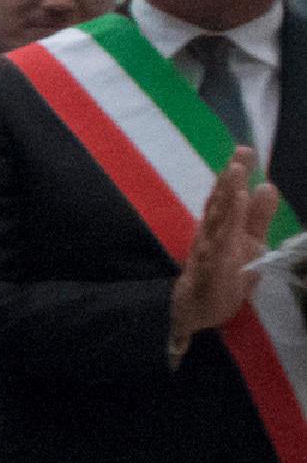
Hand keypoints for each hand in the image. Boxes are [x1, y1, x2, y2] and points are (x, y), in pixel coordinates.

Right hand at [173, 146, 284, 343]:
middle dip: (230, 175)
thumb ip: (256, 217)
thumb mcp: (247, 244)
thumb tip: (267, 186)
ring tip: (237, 172)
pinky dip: (227, 224)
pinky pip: (218, 243)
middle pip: (220, 200)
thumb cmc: (221, 277)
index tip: (245, 149)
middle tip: (242, 151)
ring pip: (217, 217)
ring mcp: (208, 248)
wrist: (194, 313)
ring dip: (226, 193)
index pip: (227, 195)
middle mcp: (211, 232)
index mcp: (220, 225)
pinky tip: (233, 208)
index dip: (235, 172)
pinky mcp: (210, 267)